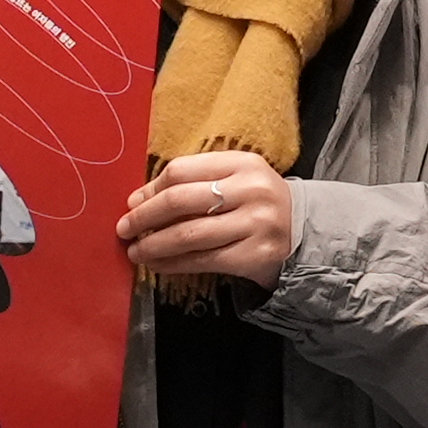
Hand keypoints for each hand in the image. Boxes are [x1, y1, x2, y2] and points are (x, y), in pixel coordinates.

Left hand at [119, 152, 295, 286]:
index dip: (151, 188)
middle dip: (145, 217)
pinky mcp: (254, 255)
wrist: (304, 232)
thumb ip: (195, 182)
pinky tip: (158, 265)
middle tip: (124, 229)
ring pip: (188, 235)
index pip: (182, 170)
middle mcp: (250, 190)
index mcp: (242, 163)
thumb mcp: (235, 180)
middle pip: (180, 200)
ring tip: (136, 251)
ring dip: (153, 245)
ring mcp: (255, 224)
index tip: (133, 203)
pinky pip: (203, 260)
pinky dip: (173, 264)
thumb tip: (140, 199)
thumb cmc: (257, 203)